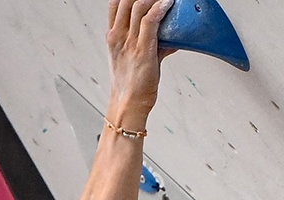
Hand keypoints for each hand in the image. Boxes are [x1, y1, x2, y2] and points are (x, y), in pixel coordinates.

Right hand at [106, 0, 171, 129]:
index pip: (116, 4)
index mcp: (113, 36)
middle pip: (126, 0)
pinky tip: (168, 3)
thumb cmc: (132, 85)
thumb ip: (151, 44)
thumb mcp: (135, 59)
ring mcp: (129, 42)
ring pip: (138, 7)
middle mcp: (118, 36)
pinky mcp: (142, 51)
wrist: (128, 105)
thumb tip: (170, 38)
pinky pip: (150, 22)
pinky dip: (160, 9)